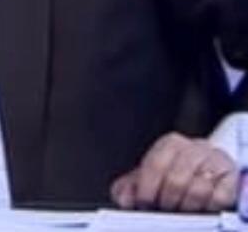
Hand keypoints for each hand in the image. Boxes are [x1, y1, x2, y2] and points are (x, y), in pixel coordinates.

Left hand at [111, 132, 237, 211]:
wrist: (207, 171)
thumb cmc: (174, 175)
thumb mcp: (149, 178)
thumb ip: (130, 187)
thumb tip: (124, 199)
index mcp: (171, 143)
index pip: (155, 164)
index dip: (147, 188)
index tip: (144, 203)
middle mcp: (194, 147)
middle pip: (176, 179)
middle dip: (167, 201)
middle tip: (165, 210)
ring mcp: (215, 161)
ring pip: (198, 189)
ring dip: (186, 206)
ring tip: (181, 211)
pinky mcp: (231, 177)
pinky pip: (218, 197)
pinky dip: (207, 207)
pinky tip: (200, 208)